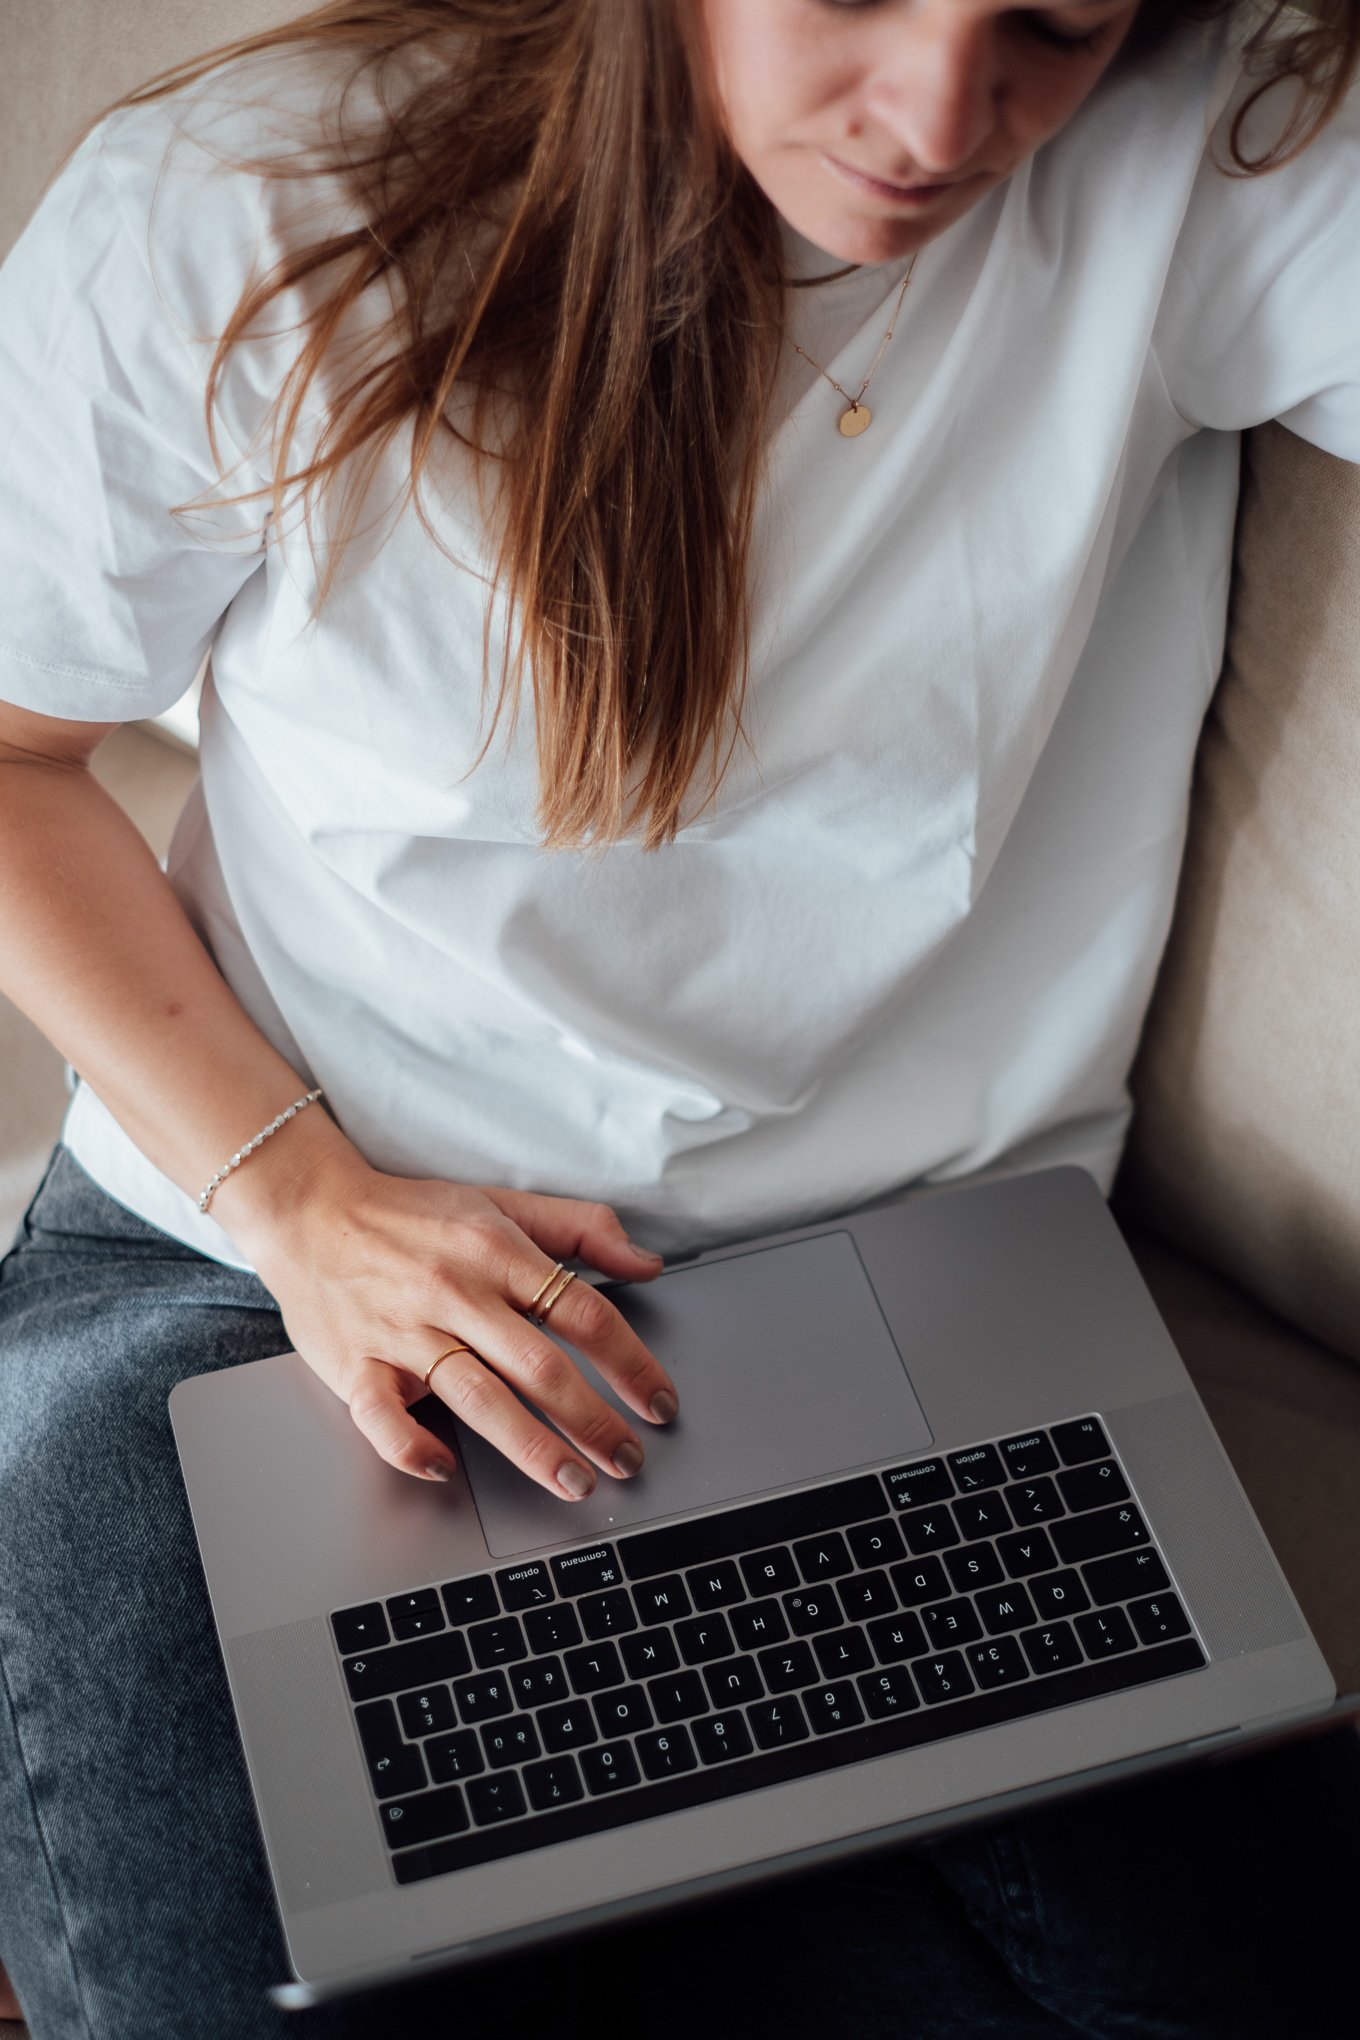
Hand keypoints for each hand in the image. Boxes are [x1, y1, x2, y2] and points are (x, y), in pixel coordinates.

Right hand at [236, 1147, 678, 1499]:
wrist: (310, 1210)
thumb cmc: (410, 1214)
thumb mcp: (501, 1203)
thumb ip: (580, 1229)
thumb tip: (647, 1262)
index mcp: (497, 1252)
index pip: (582, 1312)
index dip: (630, 1362)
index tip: (658, 1401)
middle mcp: (455, 1293)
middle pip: (540, 1365)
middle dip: (593, 1419)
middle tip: (628, 1459)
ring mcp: (404, 1332)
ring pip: (478, 1397)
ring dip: (532, 1448)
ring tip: (575, 1482)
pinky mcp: (356, 1364)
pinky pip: (383, 1416)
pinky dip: (412, 1447)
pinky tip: (446, 1470)